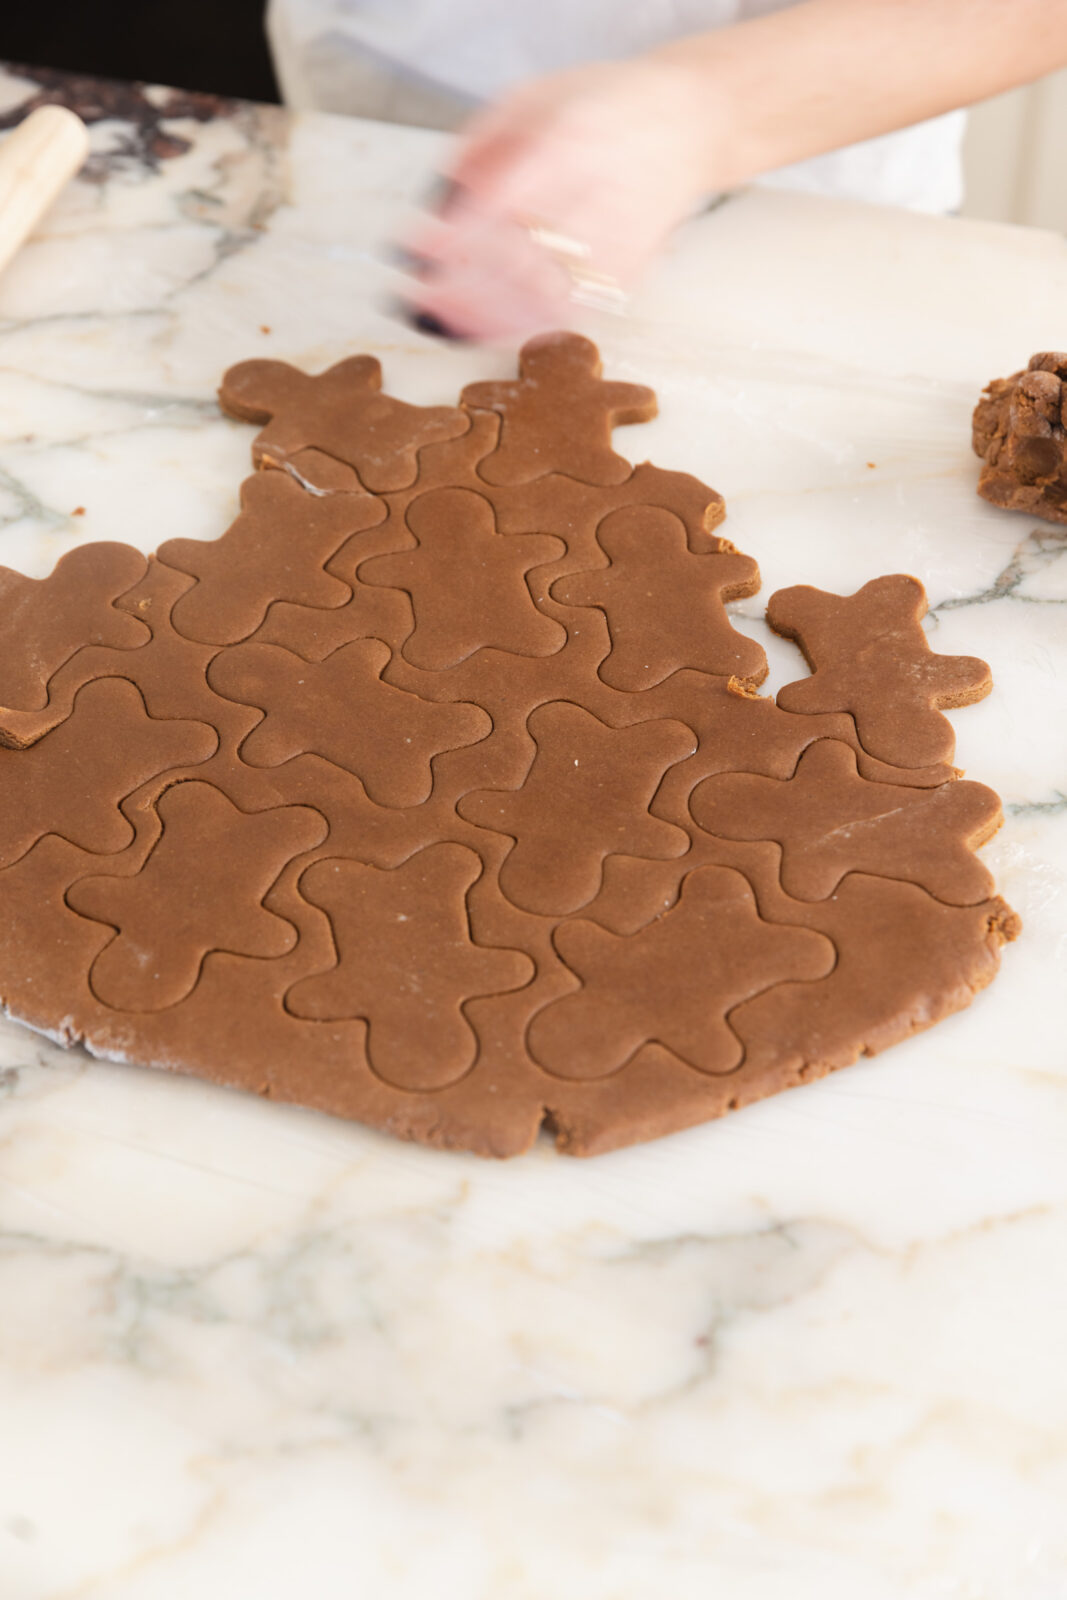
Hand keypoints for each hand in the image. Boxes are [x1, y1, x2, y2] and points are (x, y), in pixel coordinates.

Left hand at [400, 57, 715, 340]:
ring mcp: (617, 242)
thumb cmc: (602, 109)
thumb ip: (483, 143)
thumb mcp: (534, 97)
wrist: (687, 126)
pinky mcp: (627, 275)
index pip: (507, 196)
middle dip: (464, 283)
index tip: (416, 244)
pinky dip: (523, 325)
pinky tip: (486, 326)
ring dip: (488, 315)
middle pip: (525, 256)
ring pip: (546, 296)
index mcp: (572, 141)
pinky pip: (570, 313)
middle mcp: (599, 195)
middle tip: (421, 292)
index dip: (457, 230)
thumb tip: (440, 199)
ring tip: (443, 317)